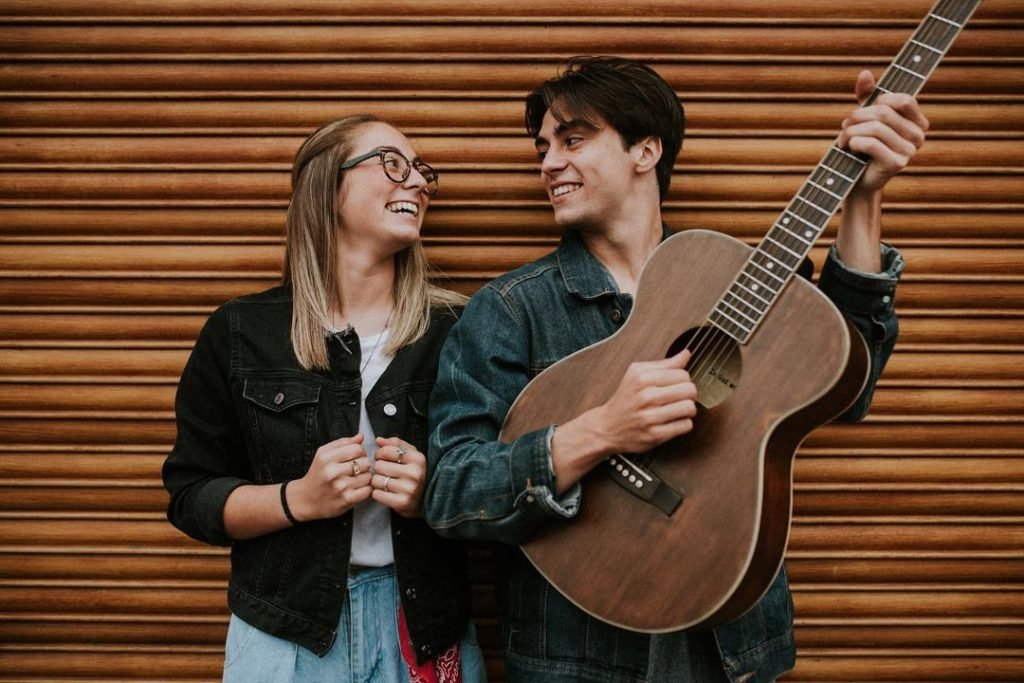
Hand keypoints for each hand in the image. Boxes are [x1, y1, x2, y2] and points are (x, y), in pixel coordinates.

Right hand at [288, 434, 372, 520]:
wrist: (306, 500)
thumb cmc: (317, 474)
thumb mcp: (323, 454)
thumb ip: (342, 443)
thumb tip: (361, 436)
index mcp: (326, 458)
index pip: (357, 449)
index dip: (360, 452)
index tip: (356, 457)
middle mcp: (332, 472)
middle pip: (365, 462)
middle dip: (364, 464)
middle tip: (357, 469)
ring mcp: (340, 487)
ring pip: (368, 476)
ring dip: (365, 477)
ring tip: (357, 479)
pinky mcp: (346, 500)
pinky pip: (368, 490)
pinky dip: (366, 489)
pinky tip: (358, 488)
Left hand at [370, 437, 427, 517]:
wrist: (426, 499)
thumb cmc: (414, 473)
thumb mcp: (410, 455)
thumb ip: (395, 444)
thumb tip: (378, 440)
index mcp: (417, 459)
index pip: (386, 451)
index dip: (379, 454)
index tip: (382, 458)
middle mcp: (414, 473)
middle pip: (379, 466)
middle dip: (379, 469)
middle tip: (385, 472)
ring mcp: (409, 489)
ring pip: (376, 480)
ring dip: (377, 482)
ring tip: (385, 482)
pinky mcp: (402, 503)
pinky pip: (377, 494)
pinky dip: (377, 493)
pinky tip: (385, 492)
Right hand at [594, 349, 697, 454]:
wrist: (607, 427)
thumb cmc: (625, 399)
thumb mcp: (637, 374)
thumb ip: (664, 364)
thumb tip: (686, 353)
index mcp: (642, 378)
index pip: (683, 374)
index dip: (684, 380)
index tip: (677, 385)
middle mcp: (646, 396)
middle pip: (689, 390)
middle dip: (689, 394)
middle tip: (681, 397)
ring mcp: (650, 417)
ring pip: (690, 408)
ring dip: (688, 410)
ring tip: (678, 410)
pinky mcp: (654, 435)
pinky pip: (685, 426)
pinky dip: (683, 424)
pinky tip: (673, 421)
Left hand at [837, 69, 928, 194]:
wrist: (856, 181)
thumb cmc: (861, 147)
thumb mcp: (865, 118)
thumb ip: (867, 95)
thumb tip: (865, 73)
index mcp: (918, 122)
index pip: (903, 99)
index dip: (878, 101)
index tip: (865, 111)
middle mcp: (919, 136)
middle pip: (884, 112)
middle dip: (857, 117)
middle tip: (845, 127)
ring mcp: (910, 151)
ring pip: (875, 127)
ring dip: (851, 131)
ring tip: (843, 139)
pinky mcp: (897, 164)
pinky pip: (871, 143)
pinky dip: (853, 142)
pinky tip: (848, 148)